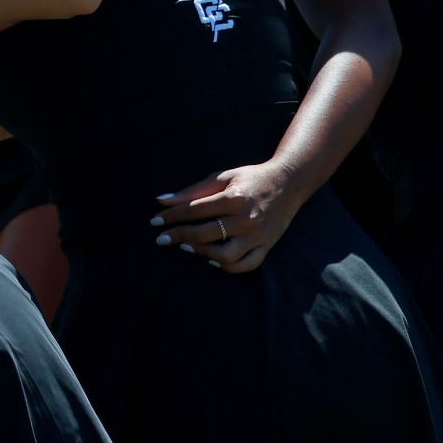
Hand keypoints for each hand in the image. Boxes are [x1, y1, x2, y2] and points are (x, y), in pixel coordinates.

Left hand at [149, 161, 304, 272]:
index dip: (171, 217)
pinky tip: (212, 259)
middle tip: (162, 239)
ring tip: (187, 247)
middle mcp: (247, 219)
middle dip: (179, 236)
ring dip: (202, 253)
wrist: (289, 183)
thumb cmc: (250, 178)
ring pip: (226, 255)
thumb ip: (193, 191)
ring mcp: (259, 236)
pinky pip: (247, 265)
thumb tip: (162, 201)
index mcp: (234, 198)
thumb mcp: (222, 177)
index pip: (194, 210)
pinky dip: (227, 266)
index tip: (154, 222)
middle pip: (206, 234)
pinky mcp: (268, 246)